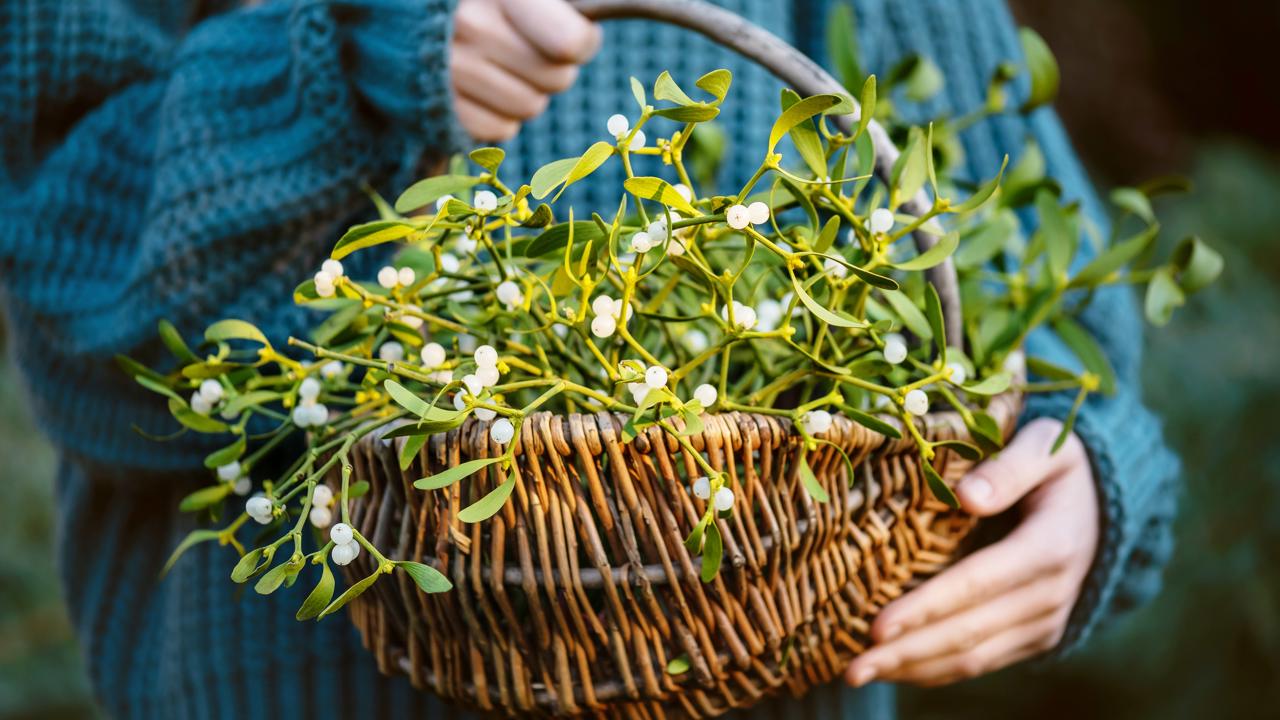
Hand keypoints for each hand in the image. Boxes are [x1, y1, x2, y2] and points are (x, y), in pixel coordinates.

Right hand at [451, 0, 600, 141]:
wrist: (409, 15)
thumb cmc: (481, 1)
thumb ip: (557, 5)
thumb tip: (590, 40)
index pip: (571, 43)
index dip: (583, 42)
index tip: (573, 33)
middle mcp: (470, 25)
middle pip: (557, 78)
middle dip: (554, 67)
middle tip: (529, 48)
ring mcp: (450, 69)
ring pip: (531, 106)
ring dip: (528, 91)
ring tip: (502, 65)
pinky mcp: (438, 105)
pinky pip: (500, 129)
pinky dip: (499, 114)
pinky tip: (482, 88)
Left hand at [844, 418, 1098, 686]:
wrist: (1106, 504)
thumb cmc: (1059, 466)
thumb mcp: (1045, 447)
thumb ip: (1010, 468)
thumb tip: (967, 496)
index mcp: (1049, 547)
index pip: (976, 584)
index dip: (925, 608)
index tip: (878, 627)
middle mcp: (1050, 595)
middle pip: (968, 633)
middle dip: (905, 653)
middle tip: (850, 668)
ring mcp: (1045, 622)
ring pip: (973, 658)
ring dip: (914, 670)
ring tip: (859, 672)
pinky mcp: (1035, 637)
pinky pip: (983, 662)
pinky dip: (936, 670)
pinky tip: (895, 669)